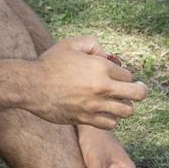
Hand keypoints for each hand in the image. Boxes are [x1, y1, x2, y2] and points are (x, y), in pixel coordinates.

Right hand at [29, 37, 146, 128]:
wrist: (29, 85)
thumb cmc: (48, 63)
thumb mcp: (69, 44)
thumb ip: (92, 44)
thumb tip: (106, 55)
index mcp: (100, 67)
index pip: (129, 75)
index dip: (124, 75)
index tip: (115, 75)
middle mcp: (101, 87)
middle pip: (138, 94)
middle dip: (139, 91)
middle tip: (135, 90)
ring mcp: (94, 105)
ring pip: (126, 111)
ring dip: (124, 106)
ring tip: (115, 102)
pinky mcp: (85, 118)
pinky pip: (110, 124)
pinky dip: (111, 119)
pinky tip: (103, 112)